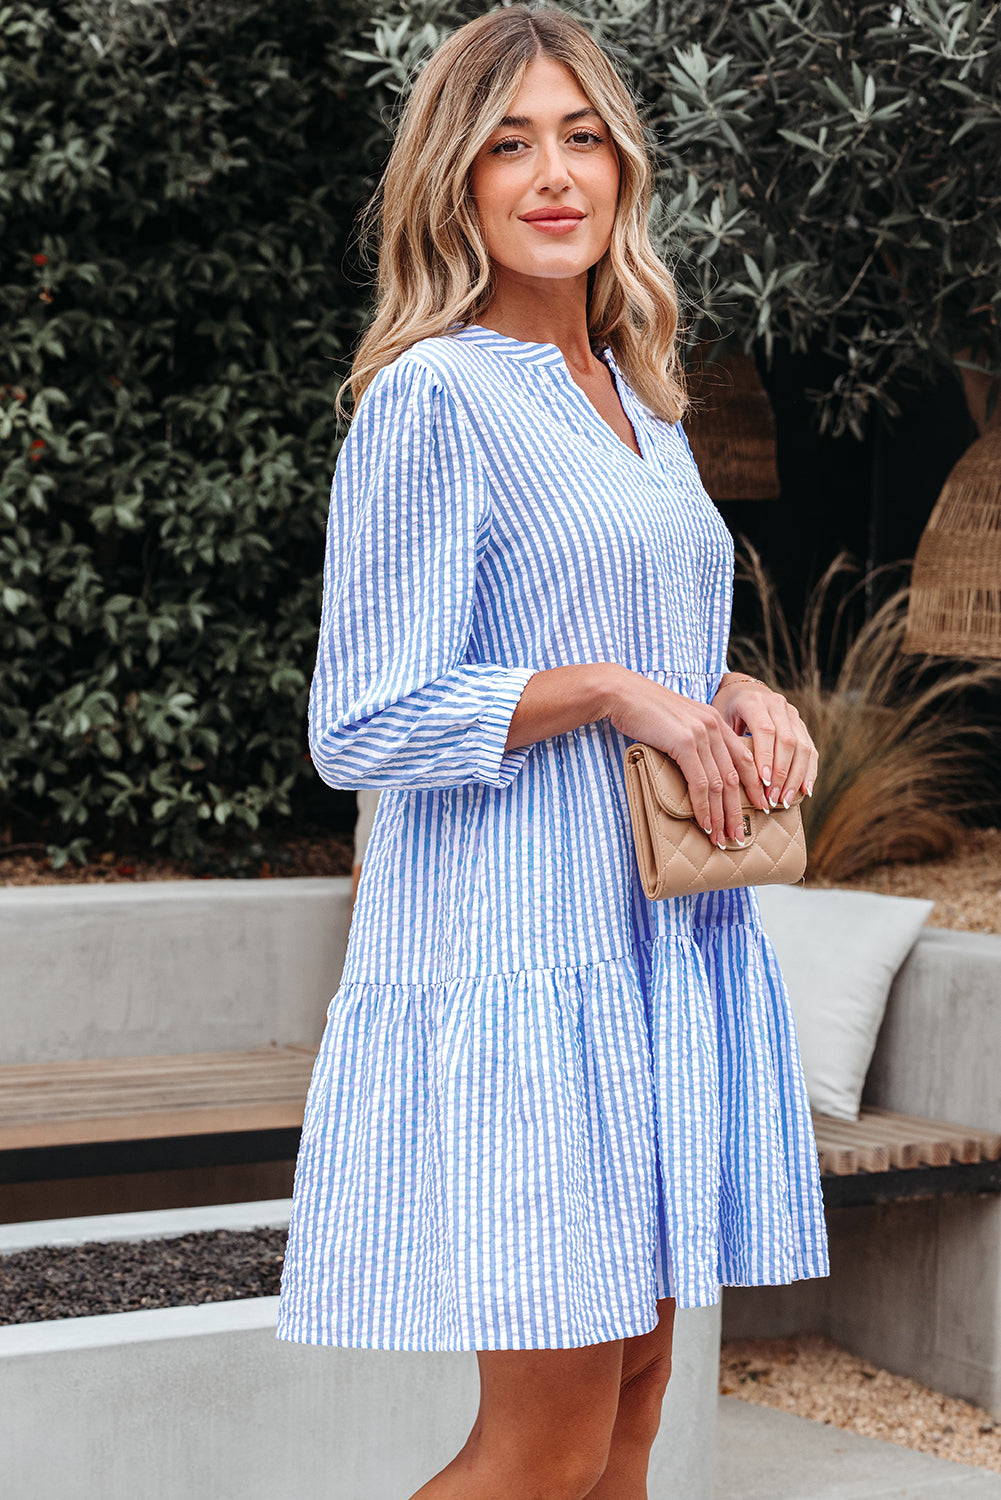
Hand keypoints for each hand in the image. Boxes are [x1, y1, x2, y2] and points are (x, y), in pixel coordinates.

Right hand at [600, 667, 769, 848]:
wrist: (622, 694)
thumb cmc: (643, 710)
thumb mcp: (676, 722)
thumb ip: (691, 740)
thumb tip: (696, 769)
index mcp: (715, 721)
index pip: (744, 758)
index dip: (754, 785)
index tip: (760, 807)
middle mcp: (713, 727)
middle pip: (735, 776)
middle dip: (738, 810)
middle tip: (739, 835)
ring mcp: (700, 735)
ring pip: (719, 784)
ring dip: (721, 815)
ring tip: (721, 838)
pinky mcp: (684, 743)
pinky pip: (699, 783)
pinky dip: (703, 807)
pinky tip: (705, 823)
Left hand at [711, 673, 817, 808]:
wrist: (740, 690)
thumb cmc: (724, 710)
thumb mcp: (718, 721)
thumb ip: (725, 743)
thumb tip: (727, 778)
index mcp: (754, 701)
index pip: (765, 730)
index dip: (767, 757)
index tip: (764, 782)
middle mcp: (777, 704)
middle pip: (788, 741)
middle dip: (782, 774)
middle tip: (773, 799)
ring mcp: (792, 714)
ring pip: (803, 747)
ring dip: (796, 777)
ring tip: (785, 800)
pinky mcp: (801, 725)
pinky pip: (810, 750)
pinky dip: (809, 771)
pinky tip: (805, 790)